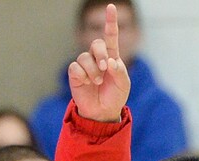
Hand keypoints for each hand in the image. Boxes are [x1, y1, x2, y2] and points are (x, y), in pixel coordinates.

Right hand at [68, 3, 130, 121]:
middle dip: (100, 54)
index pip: (111, 36)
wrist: (103, 113)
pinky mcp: (75, 73)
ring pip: (85, 57)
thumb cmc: (114, 97)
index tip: (111, 7)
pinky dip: (83, 76)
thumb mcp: (123, 85)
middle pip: (96, 43)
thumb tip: (109, 62)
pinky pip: (76, 67)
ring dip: (93, 71)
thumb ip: (119, 72)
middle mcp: (97, 57)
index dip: (110, 22)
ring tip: (97, 82)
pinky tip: (86, 83)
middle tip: (104, 68)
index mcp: (111, 57)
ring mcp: (85, 64)